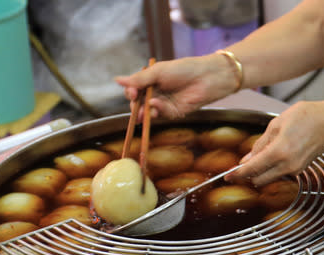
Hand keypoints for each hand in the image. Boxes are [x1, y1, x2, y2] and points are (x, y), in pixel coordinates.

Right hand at [115, 53, 239, 118]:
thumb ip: (139, 79)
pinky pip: (160, 115)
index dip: (131, 93)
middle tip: (136, 103)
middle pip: (139, 103)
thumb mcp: (158, 72)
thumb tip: (116, 80)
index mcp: (150, 81)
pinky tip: (157, 106)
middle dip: (136, 105)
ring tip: (145, 110)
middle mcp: (155, 92)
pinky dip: (156, 111)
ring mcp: (164, 103)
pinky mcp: (173, 112)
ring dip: (144, 111)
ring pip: (148, 111)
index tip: (132, 93)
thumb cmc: (184, 69)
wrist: (207, 78)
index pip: (134, 90)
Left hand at [226, 100, 323, 186]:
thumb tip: (247, 159)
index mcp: (279, 151)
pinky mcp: (301, 169)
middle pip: (259, 180)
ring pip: (269, 178)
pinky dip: (272, 169)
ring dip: (260, 172)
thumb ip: (260, 144)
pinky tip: (273, 156)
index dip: (237, 174)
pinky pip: (280, 173)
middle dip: (248, 175)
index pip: (251, 169)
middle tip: (241, 166)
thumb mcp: (276, 124)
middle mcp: (287, 164)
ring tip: (259, 157)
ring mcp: (295, 169)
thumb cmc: (306, 117)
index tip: (227, 176)